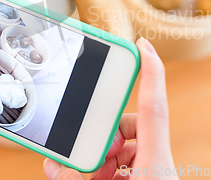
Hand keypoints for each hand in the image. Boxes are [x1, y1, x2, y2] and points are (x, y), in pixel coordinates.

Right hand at [43, 37, 177, 179]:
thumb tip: (52, 165)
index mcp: (155, 162)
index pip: (152, 107)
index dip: (150, 71)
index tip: (143, 44)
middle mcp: (158, 161)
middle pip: (132, 125)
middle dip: (108, 135)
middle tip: (97, 158)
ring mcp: (155, 169)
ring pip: (129, 144)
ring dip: (108, 156)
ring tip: (97, 177)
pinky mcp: (150, 176)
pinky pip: (130, 161)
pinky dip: (112, 167)